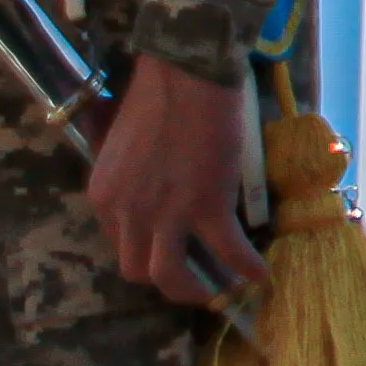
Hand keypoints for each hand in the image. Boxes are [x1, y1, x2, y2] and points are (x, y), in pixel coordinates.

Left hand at [90, 54, 267, 311]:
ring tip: (222, 289)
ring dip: (195, 290)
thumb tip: (152, 185)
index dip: (148, 251)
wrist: (187, 74)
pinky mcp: (206, 207)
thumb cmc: (157, 94)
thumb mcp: (123, 144)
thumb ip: (130, 175)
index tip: (172, 249)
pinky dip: (244, 268)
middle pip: (137, 270)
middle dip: (168, 280)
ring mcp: (164, 213)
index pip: (118, 243)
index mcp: (104, 196)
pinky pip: (226, 252)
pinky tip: (260, 273)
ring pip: (169, 277)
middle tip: (196, 276)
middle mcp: (125, 212)